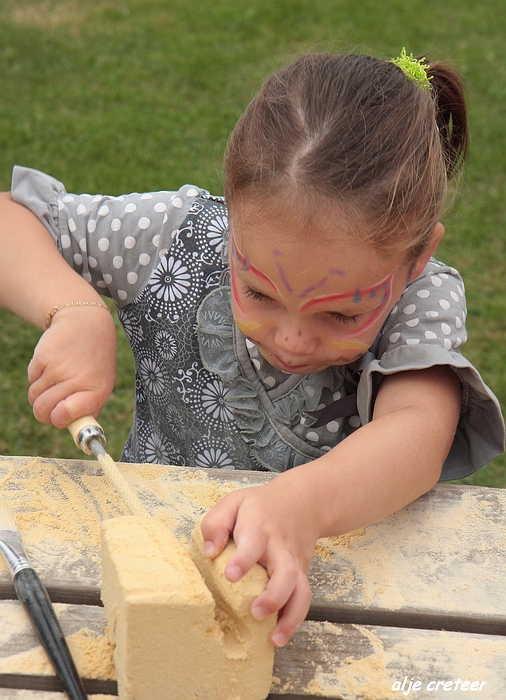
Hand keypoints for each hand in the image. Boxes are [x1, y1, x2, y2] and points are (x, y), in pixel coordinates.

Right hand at [27, 305, 116, 426]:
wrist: (85, 323)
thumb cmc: (94, 360)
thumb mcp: (102, 383)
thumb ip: (89, 407)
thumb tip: (74, 430)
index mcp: (97, 390)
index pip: (66, 416)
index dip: (58, 420)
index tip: (59, 417)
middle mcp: (78, 379)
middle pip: (43, 410)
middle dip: (42, 413)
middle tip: (48, 408)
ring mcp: (58, 367)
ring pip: (34, 396)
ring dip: (38, 395)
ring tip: (53, 383)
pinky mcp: (42, 356)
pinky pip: (31, 379)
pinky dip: (37, 377)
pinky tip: (51, 366)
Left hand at [200, 475, 318, 646]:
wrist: (302, 502)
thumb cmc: (261, 505)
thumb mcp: (234, 501)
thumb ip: (216, 523)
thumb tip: (209, 551)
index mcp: (259, 527)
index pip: (253, 542)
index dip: (243, 559)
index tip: (230, 575)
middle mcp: (280, 548)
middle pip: (286, 572)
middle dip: (273, 596)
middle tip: (255, 612)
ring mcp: (294, 563)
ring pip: (301, 591)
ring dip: (290, 616)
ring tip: (273, 638)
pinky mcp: (302, 575)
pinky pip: (303, 599)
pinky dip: (294, 620)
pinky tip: (279, 636)